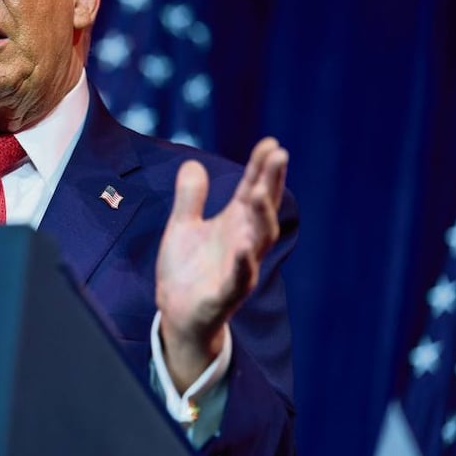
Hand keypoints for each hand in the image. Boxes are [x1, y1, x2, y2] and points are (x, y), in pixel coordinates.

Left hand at [156, 137, 287, 389]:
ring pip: (259, 240)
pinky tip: (243, 247)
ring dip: (261, 216)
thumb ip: (190, 197)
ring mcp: (239, 268)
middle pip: (263, 208)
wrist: (176, 312)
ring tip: (258, 192)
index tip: (271, 143)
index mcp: (234, 224)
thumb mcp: (183, 225)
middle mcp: (244, 242)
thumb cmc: (187, 269)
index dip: (262, 168)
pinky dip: (243, 263)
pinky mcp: (226, 294)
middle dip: (271, 183)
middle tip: (279, 155)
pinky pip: (239, 278)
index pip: (252, 189)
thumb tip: (191, 163)